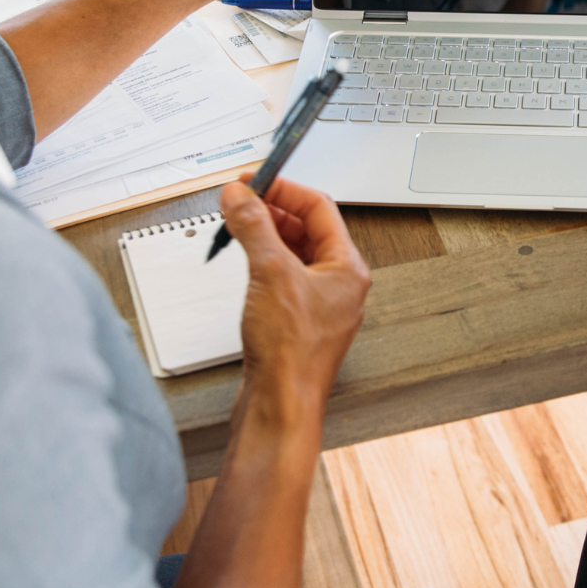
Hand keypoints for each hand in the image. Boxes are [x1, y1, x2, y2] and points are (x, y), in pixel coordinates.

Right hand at [219, 175, 370, 427]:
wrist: (281, 406)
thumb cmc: (292, 355)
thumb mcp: (270, 274)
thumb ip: (254, 227)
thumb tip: (242, 196)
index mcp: (347, 268)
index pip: (319, 207)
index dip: (284, 189)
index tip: (255, 180)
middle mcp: (339, 286)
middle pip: (306, 230)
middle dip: (272, 211)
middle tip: (241, 200)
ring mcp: (319, 306)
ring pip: (293, 255)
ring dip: (265, 236)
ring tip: (238, 226)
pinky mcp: (297, 324)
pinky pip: (282, 279)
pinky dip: (262, 263)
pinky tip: (244, 264)